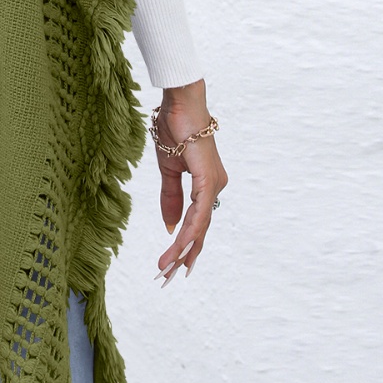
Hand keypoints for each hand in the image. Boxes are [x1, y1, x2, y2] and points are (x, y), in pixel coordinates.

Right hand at [153, 78, 226, 285]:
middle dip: (184, 256)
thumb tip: (169, 227)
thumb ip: (171, 197)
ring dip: (183, 249)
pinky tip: (179, 247)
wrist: (180, 103)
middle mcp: (215, 188)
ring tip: (168, 269)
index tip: (172, 266)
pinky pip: (199, 212)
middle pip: (200, 230)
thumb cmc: (175, 128)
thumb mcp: (168, 169)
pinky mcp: (207, 179)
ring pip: (199, 226)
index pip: (196, 223)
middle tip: (169, 279)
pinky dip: (188, 231)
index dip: (185, 246)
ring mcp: (213, 184)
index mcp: (206, 185)